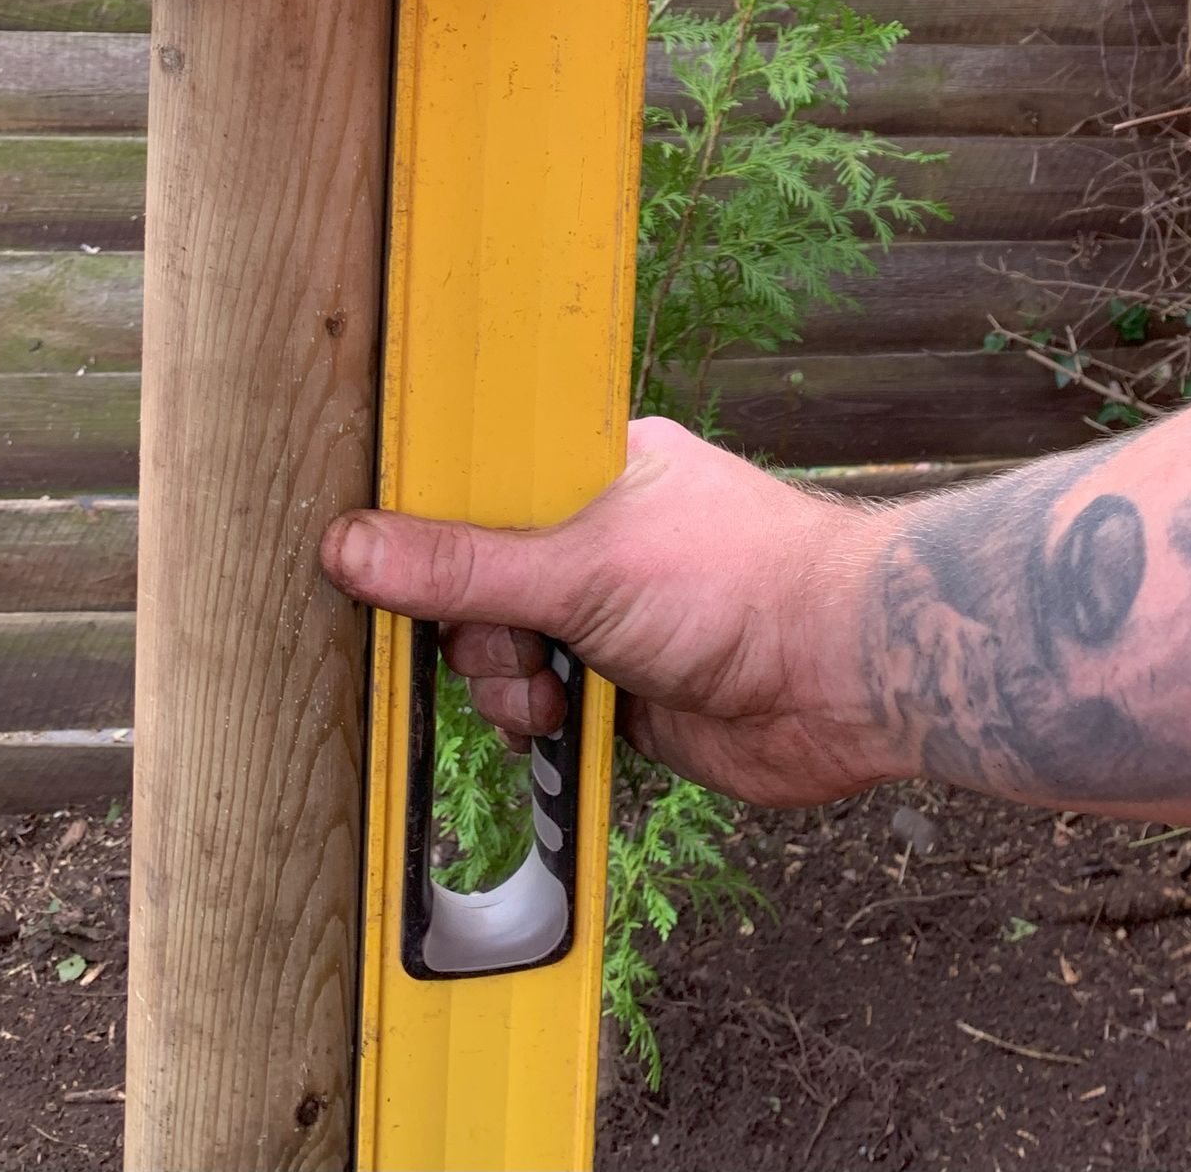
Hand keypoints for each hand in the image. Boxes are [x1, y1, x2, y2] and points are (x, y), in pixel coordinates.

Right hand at [322, 417, 909, 807]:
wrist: (844, 679)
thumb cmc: (738, 581)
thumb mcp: (581, 565)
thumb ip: (463, 564)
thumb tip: (347, 546)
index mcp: (590, 467)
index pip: (475, 481)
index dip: (431, 524)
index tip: (384, 559)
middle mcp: (597, 535)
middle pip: (475, 579)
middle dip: (475, 624)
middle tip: (511, 637)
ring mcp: (609, 613)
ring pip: (500, 650)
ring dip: (507, 681)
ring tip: (551, 687)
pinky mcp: (621, 688)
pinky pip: (539, 704)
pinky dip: (536, 723)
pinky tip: (561, 721)